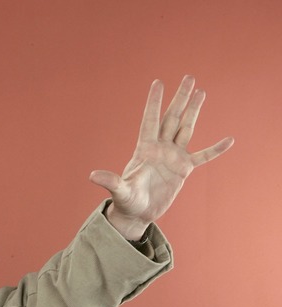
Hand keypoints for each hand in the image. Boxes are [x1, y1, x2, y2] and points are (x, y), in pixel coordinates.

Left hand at [89, 76, 233, 239]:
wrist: (137, 214)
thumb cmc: (126, 202)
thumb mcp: (120, 191)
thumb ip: (110, 181)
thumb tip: (92, 176)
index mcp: (144, 149)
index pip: (150, 119)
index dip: (154, 102)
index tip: (158, 82)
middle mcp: (160, 148)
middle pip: (172, 118)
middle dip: (180, 98)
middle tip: (189, 77)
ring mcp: (173, 157)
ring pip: (186, 129)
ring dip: (194, 111)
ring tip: (201, 92)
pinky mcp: (183, 170)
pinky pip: (203, 156)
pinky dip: (215, 149)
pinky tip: (229, 139)